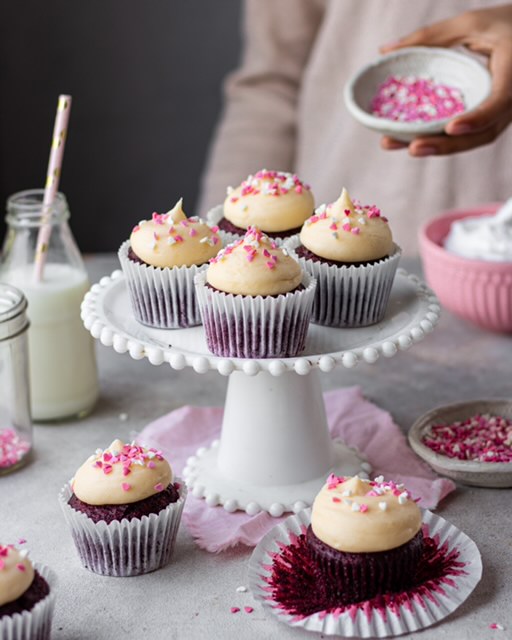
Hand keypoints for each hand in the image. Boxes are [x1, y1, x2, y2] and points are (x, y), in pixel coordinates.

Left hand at [379, 4, 511, 156]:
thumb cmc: (503, 24)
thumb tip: (384, 51)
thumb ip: (429, 37)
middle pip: (482, 133)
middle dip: (446, 145)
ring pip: (473, 139)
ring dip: (436, 147)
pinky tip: (407, 139)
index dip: (477, 118)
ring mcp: (501, 114)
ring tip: (396, 144)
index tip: (452, 127)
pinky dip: (439, 139)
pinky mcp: (489, 119)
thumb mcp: (470, 23)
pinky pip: (467, 135)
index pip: (500, 101)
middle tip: (412, 147)